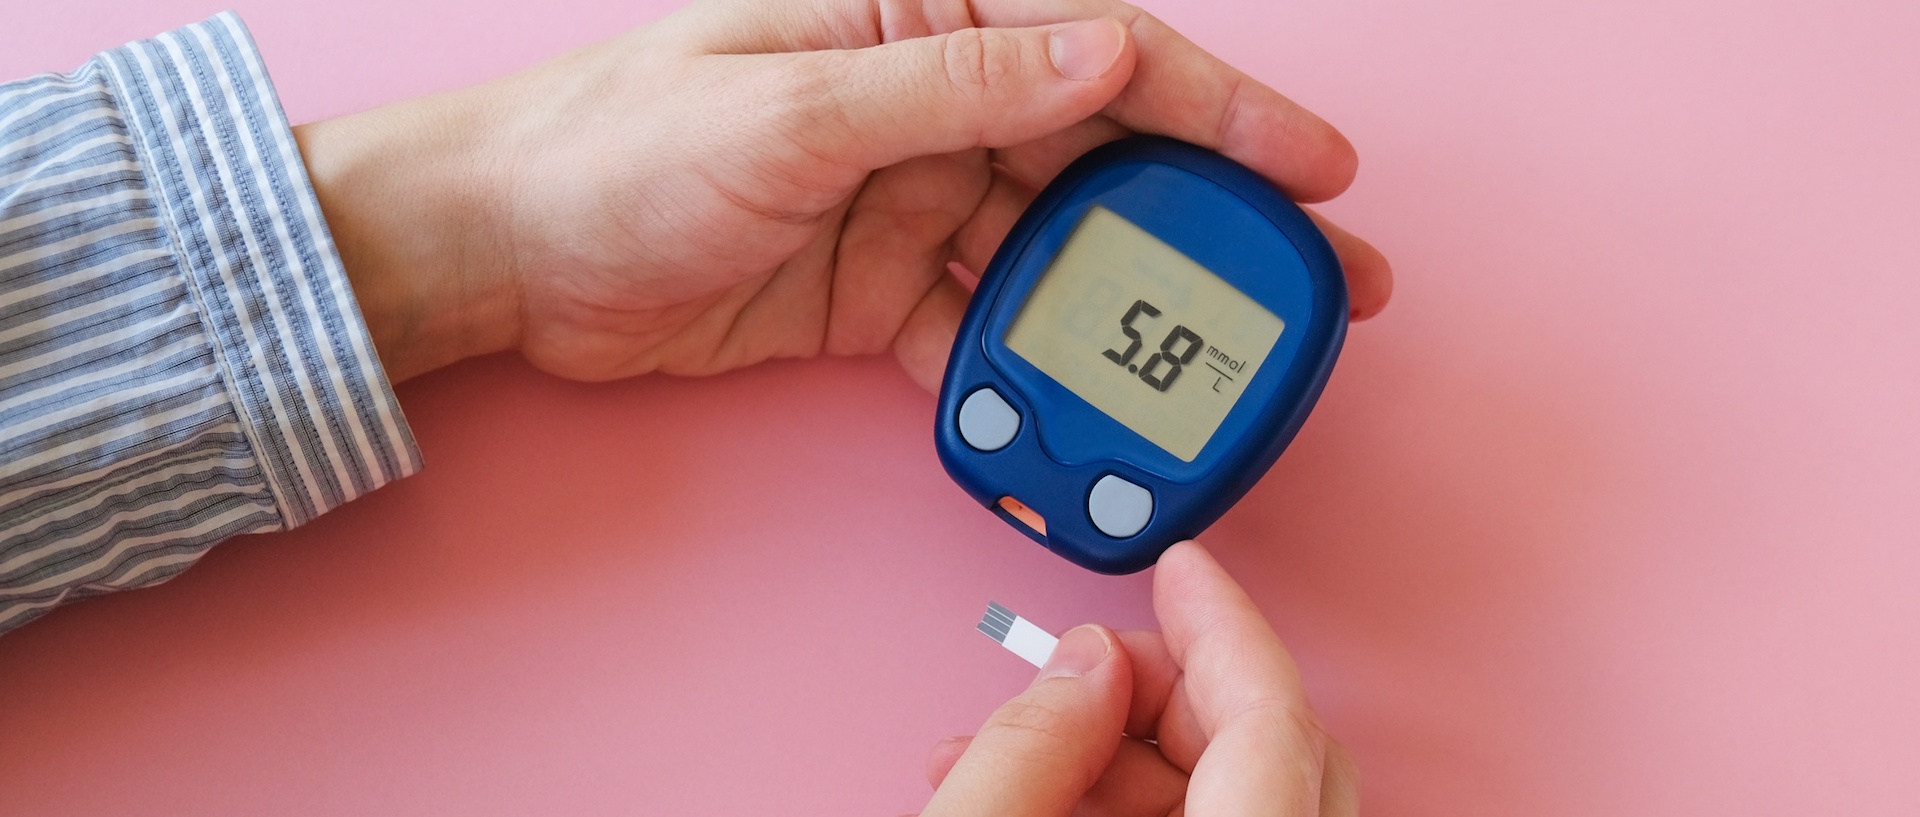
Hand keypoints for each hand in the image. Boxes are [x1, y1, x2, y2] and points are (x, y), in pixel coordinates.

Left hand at [295, 0, 1391, 385]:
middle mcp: (927, 105)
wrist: (504, 254)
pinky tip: (1080, 415)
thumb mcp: (788, 108)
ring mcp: (909, 201)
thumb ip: (950, 86)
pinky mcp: (880, 288)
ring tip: (1219, 367)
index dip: (1220, 108)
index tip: (1314, 168)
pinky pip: (983, 330)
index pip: (1098, 52)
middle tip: (1316, 284)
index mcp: (912, 22)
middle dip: (1211, 221)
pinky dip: (1028, 375)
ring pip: (1055, 254)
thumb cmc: (616, 149)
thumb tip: (1101, 53)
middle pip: (1105, 160)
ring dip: (1135, 311)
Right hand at [920, 541, 1356, 816]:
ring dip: (1126, 751)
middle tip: (1076, 668)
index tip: (1184, 566)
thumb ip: (1024, 752)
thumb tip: (1081, 665)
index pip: (1274, 720)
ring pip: (1237, 791)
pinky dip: (1130, 803)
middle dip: (1166, 686)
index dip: (1224, 622)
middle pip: (1269, 746)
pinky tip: (1042, 790)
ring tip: (1011, 746)